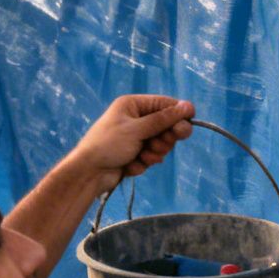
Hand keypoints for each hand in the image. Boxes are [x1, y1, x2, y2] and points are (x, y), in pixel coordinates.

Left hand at [69, 95, 194, 193]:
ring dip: (153, 153)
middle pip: (165, 125)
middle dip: (163, 138)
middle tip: (159, 145)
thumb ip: (163, 119)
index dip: (178, 113)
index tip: (190, 122)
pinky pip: (151, 156)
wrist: (88, 173)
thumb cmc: (109, 144)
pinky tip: (131, 166)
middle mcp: (135, 119)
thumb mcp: (137, 129)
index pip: (164, 104)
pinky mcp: (134, 154)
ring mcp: (135, 137)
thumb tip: (188, 106)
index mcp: (133, 105)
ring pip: (160, 143)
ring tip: (142, 157)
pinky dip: (144, 162)